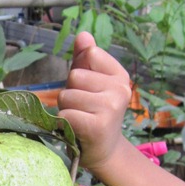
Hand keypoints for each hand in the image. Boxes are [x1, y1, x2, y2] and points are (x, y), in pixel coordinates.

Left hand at [58, 32, 131, 172]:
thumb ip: (85, 58)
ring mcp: (111, 108)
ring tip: (80, 119)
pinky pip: (65, 115)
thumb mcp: (91, 82)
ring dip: (66, 109)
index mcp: (120, 75)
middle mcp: (120, 90)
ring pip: (67, 96)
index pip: (89, 55)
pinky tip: (77, 130)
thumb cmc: (93, 112)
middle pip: (75, 76)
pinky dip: (64, 124)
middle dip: (70, 92)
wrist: (104, 151)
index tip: (89, 89)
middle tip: (82, 109)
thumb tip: (83, 34)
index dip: (80, 71)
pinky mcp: (97, 126)